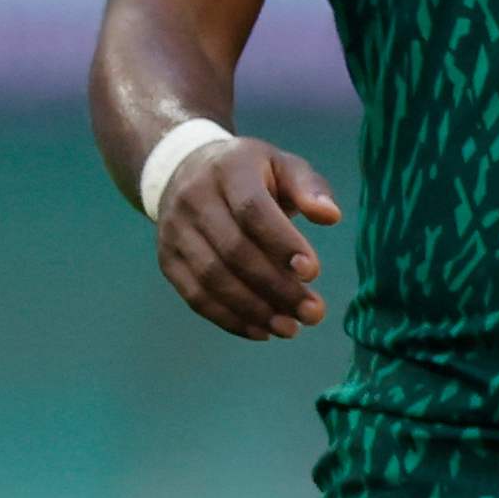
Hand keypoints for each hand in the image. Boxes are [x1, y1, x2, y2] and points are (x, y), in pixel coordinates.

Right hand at [153, 134, 339, 339]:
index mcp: (228, 170)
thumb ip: (310, 188)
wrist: (185, 170)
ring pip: (212, 278)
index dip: (282, 244)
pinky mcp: (168, 259)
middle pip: (233, 251)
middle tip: (313, 314)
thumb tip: (331, 217)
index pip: (252, 210)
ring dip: (253, 310)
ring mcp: (175, 231)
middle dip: (276, 288)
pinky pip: (194, 295)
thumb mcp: (283, 166)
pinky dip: (228, 318)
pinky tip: (261, 331)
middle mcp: (194, 199)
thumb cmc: (251, 172)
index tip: (313, 273)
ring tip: (290, 329)